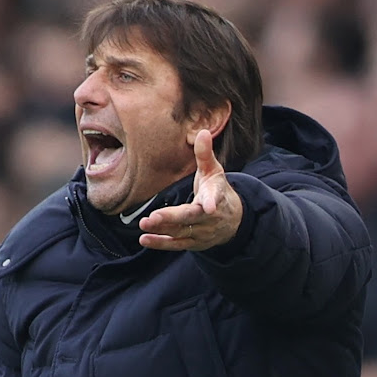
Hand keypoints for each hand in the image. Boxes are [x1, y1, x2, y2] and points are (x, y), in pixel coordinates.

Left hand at [139, 129, 242, 250]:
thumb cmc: (217, 190)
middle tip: (153, 217)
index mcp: (216, 196)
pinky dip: (160, 243)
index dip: (212, 202)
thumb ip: (205, 154)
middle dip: (173, 218)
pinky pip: (176, 244)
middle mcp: (209, 217)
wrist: (232, 220)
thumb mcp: (214, 171)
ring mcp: (201, 232)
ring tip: (144, 224)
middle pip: (191, 218)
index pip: (214, 198)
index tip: (209, 207)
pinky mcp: (192, 242)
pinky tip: (144, 239)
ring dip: (162, 229)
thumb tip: (202, 131)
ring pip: (181, 232)